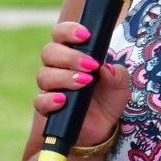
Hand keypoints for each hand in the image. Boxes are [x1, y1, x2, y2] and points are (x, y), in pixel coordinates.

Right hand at [31, 21, 129, 147]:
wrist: (101, 128)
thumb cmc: (107, 100)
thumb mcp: (120, 87)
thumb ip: (118, 76)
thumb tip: (107, 69)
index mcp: (72, 55)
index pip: (60, 34)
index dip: (68, 31)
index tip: (85, 35)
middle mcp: (57, 68)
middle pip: (49, 52)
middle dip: (69, 56)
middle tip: (90, 65)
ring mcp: (50, 88)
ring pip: (44, 75)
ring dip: (64, 77)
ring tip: (84, 83)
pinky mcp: (47, 108)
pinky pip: (39, 101)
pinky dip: (50, 99)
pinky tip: (63, 100)